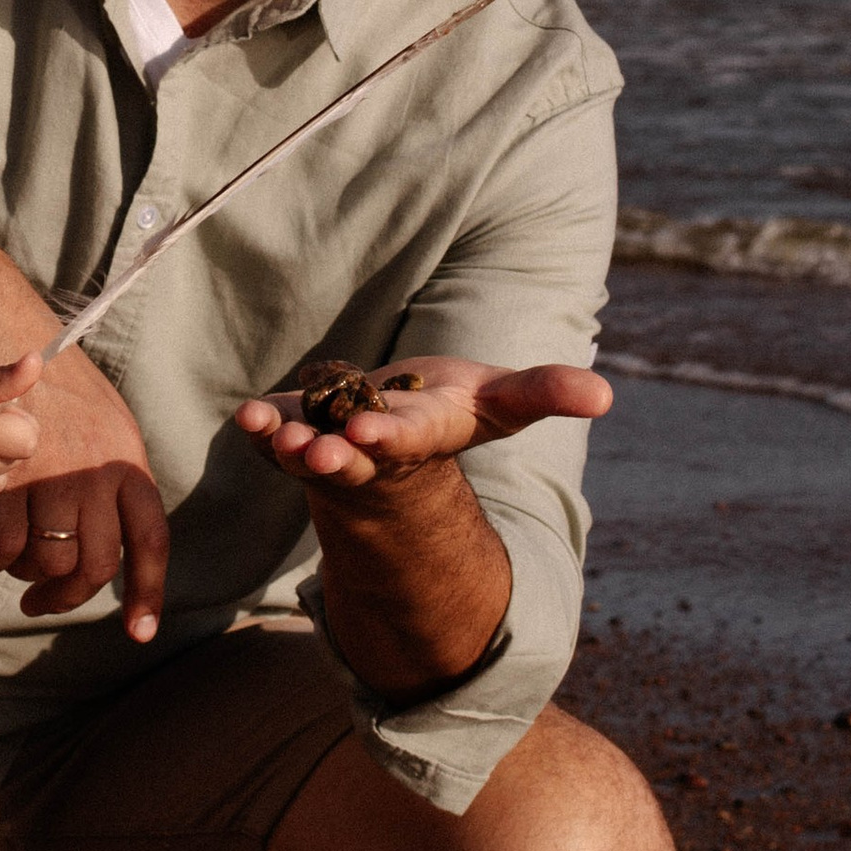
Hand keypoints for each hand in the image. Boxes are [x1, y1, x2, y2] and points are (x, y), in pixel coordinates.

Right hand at [0, 348, 169, 641]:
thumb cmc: (61, 396)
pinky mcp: (8, 477)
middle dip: (68, 597)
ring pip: (47, 561)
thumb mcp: (109, 429)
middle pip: (95, 565)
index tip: (140, 633)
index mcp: (129, 465)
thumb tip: (123, 547)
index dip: (147, 593)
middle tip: (42, 602)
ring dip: (27, 575)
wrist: (9, 343)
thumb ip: (118, 485)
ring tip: (14, 563)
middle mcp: (97, 473)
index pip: (149, 542)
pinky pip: (3, 547)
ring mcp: (53, 475)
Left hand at [235, 354, 611, 495]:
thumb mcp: (502, 402)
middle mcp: (374, 451)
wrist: (397, 439)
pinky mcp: (296, 432)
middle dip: (332, 456)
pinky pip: (273, 434)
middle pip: (350, 458)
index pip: (406, 438)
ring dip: (287, 446)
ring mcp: (330, 447)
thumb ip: (545, 393)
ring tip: (268, 430)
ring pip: (304, 453)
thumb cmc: (452, 410)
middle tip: (314, 451)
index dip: (388, 436)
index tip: (367, 433)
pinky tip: (246, 415)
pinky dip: (260, 427)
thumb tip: (604, 396)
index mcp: (423, 436)